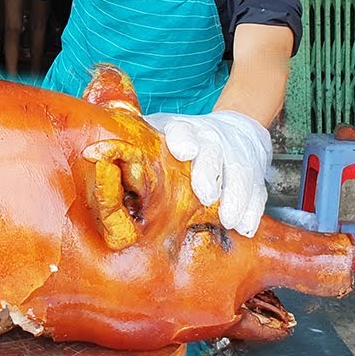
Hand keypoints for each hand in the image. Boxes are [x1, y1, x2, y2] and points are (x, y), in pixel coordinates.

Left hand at [145, 111, 272, 237]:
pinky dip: (253, 209)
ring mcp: (237, 157)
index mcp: (186, 131)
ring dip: (235, 197)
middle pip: (214, 152)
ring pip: (240, 173)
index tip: (184, 152)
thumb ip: (136, 145)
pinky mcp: (255, 175)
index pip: (184, 131)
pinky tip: (246, 226)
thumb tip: (96, 156)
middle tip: (206, 194)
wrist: (236, 129)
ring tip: (229, 220)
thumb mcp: (160, 133)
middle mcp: (214, 140)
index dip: (184, 139)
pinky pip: (257, 191)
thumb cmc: (185, 140)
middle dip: (210, 171)